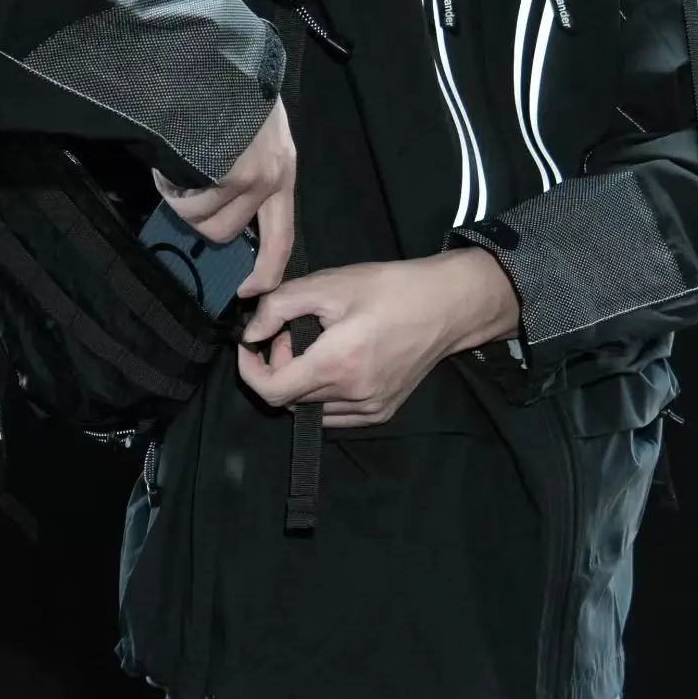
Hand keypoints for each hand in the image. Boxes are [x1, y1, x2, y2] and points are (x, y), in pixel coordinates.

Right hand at [152, 96, 295, 298]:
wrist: (213, 54)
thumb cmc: (227, 83)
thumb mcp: (251, 127)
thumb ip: (245, 164)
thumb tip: (221, 207)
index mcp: (283, 168)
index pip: (282, 236)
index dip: (266, 269)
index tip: (248, 289)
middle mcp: (274, 177)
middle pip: (230, 235)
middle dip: (200, 224)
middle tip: (181, 194)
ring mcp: (253, 177)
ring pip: (204, 222)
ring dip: (180, 199)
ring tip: (175, 162)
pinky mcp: (230, 174)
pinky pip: (188, 203)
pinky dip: (170, 185)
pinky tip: (172, 153)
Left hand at [237, 248, 520, 428]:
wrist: (448, 305)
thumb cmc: (389, 288)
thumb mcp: (328, 283)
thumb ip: (278, 306)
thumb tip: (250, 333)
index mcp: (336, 365)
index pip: (271, 392)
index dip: (249, 370)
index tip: (250, 344)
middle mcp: (352, 396)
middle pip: (289, 398)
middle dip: (278, 366)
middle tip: (291, 331)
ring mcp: (369, 409)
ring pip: (310, 408)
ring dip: (300, 381)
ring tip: (315, 345)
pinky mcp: (382, 412)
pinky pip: (334, 415)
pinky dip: (321, 394)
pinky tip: (334, 363)